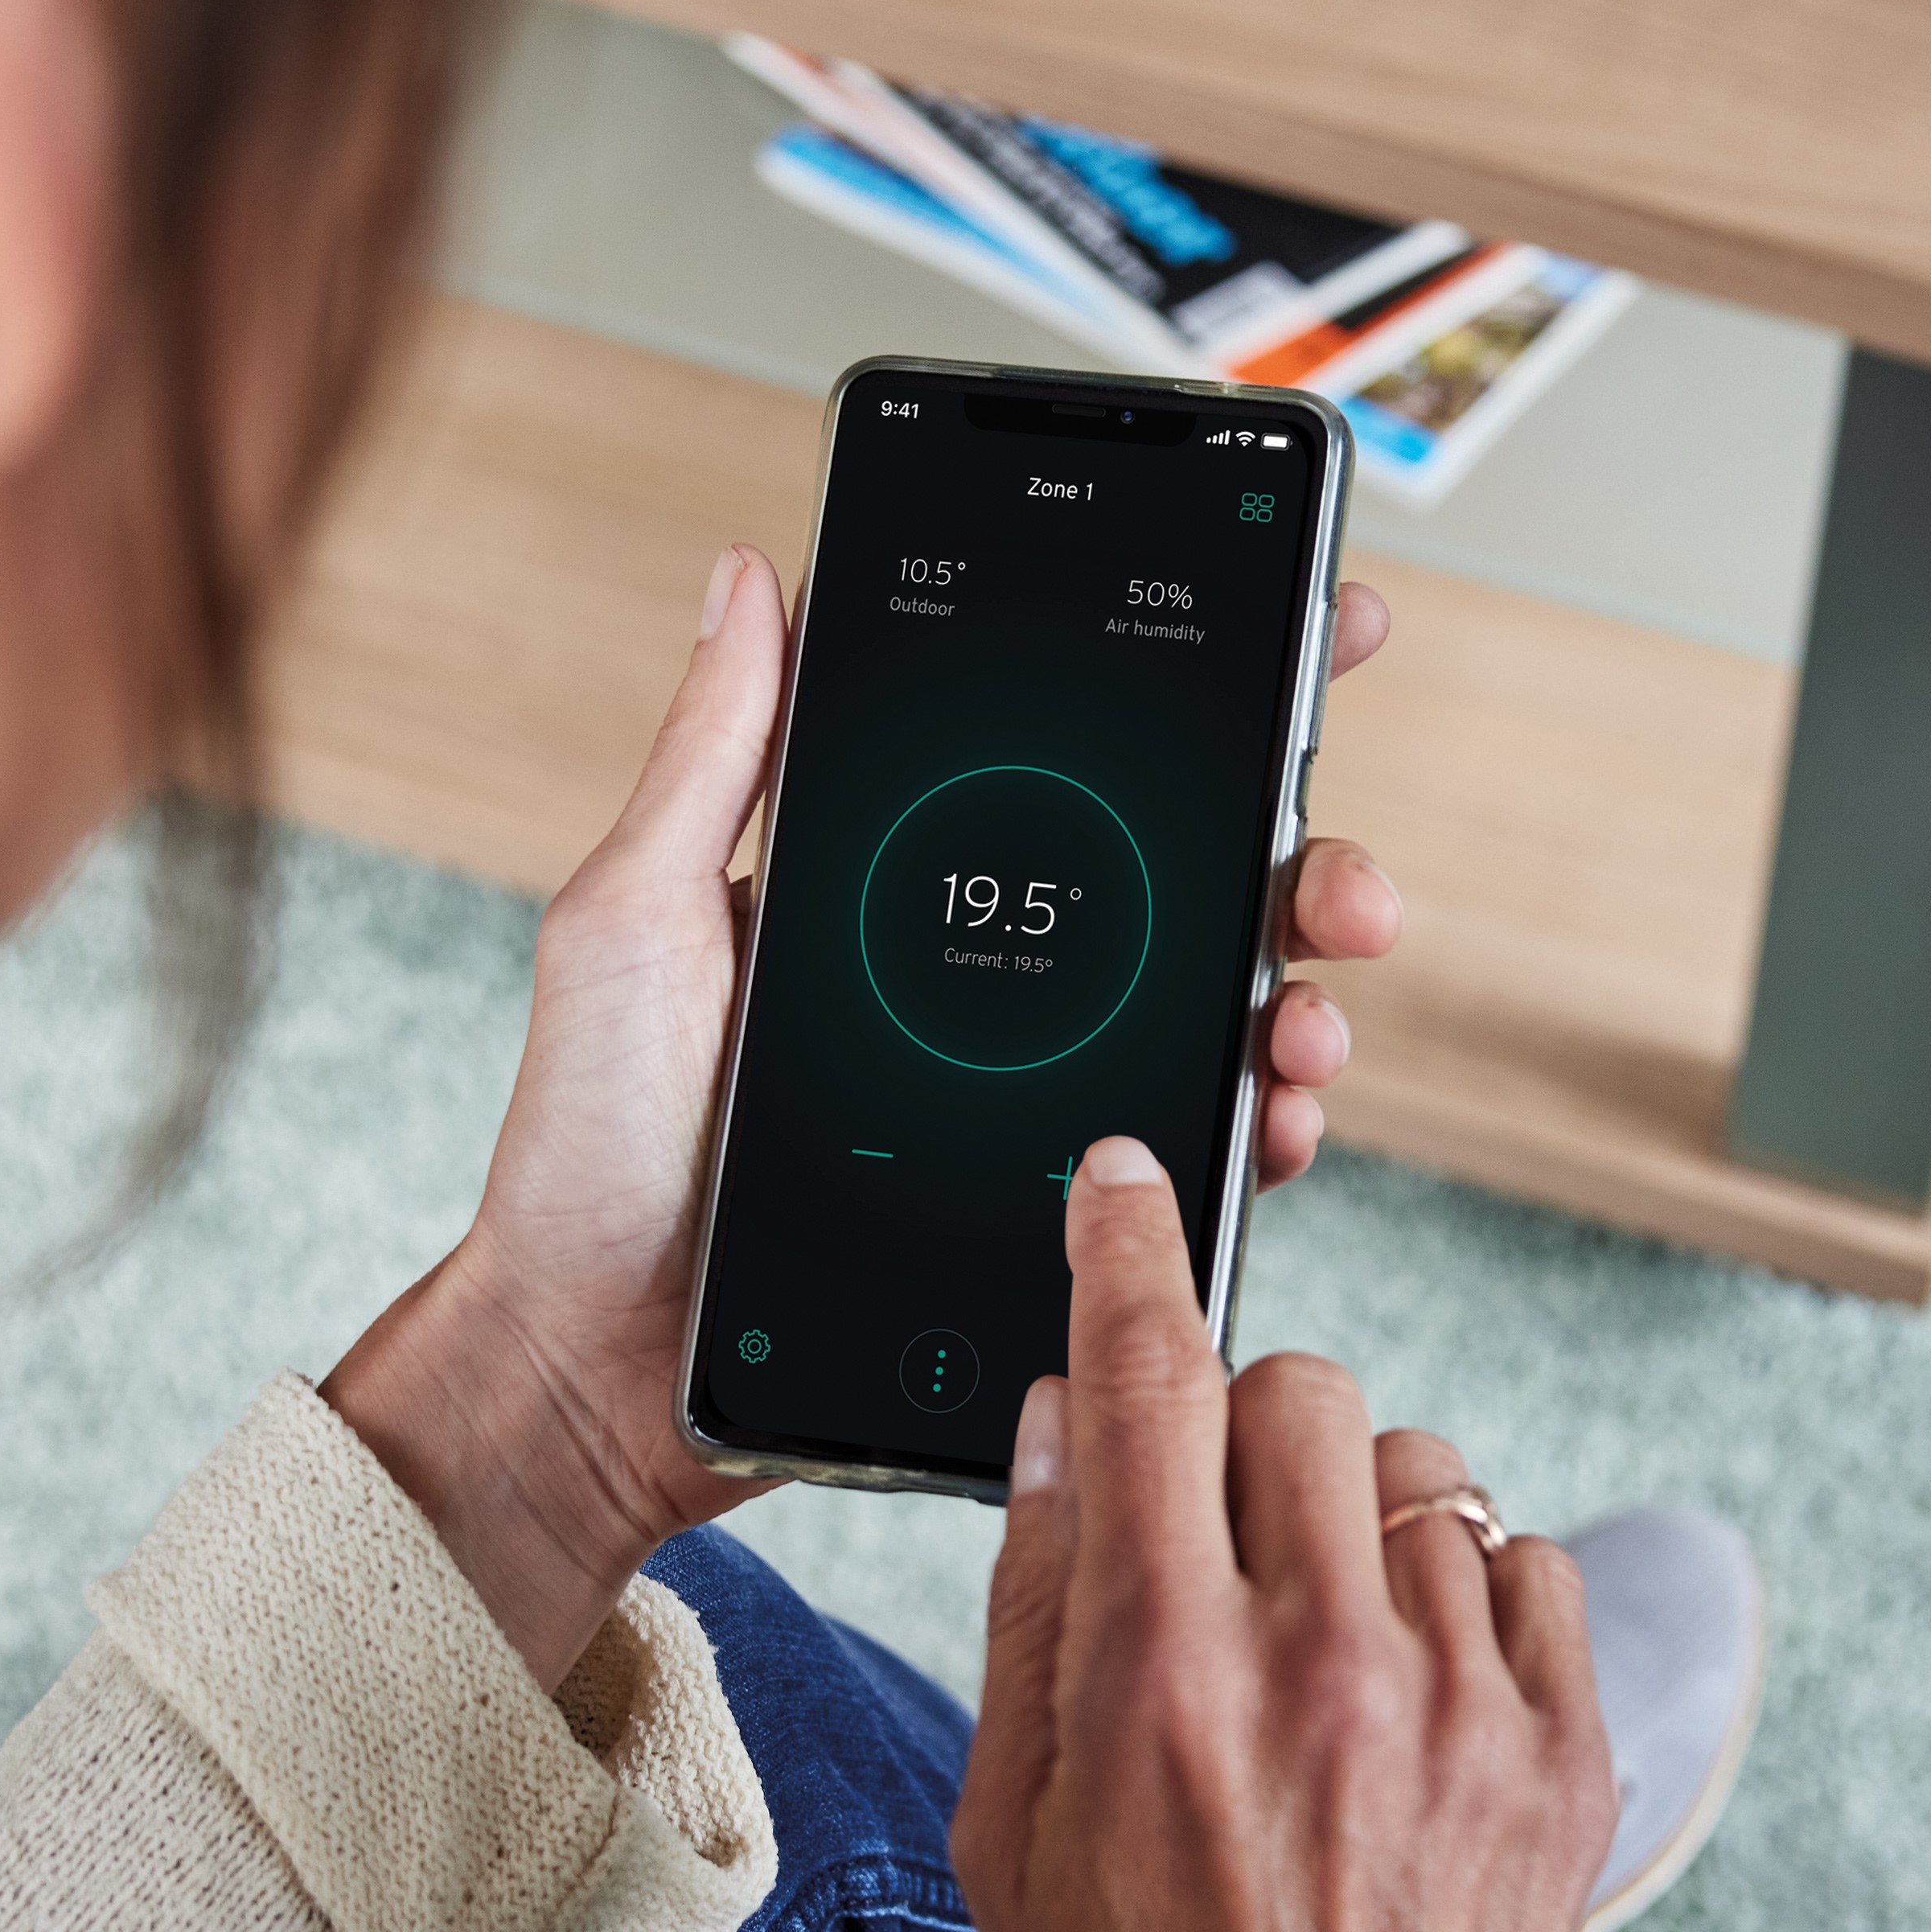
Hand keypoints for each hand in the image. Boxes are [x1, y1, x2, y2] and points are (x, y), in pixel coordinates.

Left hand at [325, 551, 1409, 1682]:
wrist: (590, 1360)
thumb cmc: (590, 1143)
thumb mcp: (637, 917)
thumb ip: (713, 754)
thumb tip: (747, 572)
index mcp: (908, 888)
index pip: (1081, 763)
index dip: (1213, 694)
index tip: (1319, 625)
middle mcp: (988, 983)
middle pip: (1195, 890)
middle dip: (1306, 867)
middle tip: (1340, 886)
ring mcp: (1031, 1097)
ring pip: (1220, 1020)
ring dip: (1300, 1002)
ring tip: (1303, 1021)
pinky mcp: (1048, 1211)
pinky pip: (1187, 1161)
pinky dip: (1257, 1134)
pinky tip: (1267, 1124)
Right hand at [950, 1138, 1610, 1931]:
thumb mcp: (1009, 1840)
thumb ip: (1039, 1610)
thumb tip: (1067, 1422)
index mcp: (1161, 1681)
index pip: (1145, 1378)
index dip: (1125, 1249)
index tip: (1123, 1181)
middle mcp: (1324, 1670)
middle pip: (1297, 1394)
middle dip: (1237, 1430)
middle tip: (1207, 1537)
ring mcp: (1466, 1714)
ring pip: (1421, 1472)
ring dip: (1354, 1518)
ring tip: (1309, 1650)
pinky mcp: (1567, 1766)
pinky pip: (1525, 1566)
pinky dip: (1465, 1593)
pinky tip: (1406, 1698)